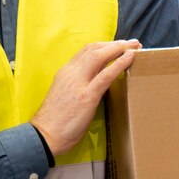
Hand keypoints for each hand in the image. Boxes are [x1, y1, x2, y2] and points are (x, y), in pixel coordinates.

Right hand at [31, 39, 140, 155]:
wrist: (44, 135)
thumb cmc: (54, 121)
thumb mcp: (64, 96)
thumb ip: (77, 86)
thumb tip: (94, 83)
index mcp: (65, 72)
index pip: (85, 51)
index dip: (103, 46)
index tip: (116, 46)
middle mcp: (71, 72)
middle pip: (94, 49)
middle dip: (114, 44)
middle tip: (131, 43)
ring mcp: (78, 83)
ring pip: (99, 56)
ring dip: (119, 49)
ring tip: (134, 47)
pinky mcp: (87, 96)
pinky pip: (106, 75)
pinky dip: (120, 63)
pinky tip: (130, 58)